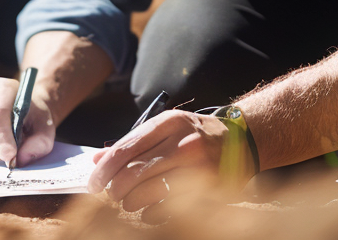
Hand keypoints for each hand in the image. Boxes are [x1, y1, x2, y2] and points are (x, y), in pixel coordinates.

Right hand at [0, 76, 55, 167]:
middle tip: (14, 157)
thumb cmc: (33, 119)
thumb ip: (40, 142)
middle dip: (0, 149)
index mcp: (2, 88)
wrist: (21, 114)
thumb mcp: (45, 127)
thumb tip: (20, 158)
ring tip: (6, 145)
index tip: (10, 154)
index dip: (1, 135)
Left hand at [88, 110, 249, 221]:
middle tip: (110, 195)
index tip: (92, 183)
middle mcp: (183, 144)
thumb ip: (133, 142)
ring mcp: (197, 168)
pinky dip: (150, 213)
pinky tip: (149, 210)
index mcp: (169, 123)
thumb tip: (97, 159)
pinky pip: (167, 209)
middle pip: (134, 172)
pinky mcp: (207, 191)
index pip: (126, 148)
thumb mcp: (166, 129)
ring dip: (130, 202)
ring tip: (129, 202)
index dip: (104, 169)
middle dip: (115, 189)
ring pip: (148, 192)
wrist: (244, 141)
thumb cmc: (196, 136)